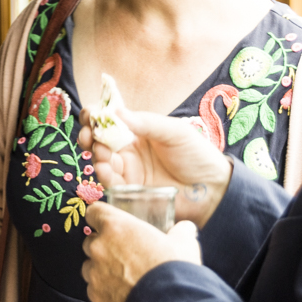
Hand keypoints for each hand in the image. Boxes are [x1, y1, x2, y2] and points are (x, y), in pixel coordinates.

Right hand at [79, 109, 231, 226]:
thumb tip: (115, 111)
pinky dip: (103, 174)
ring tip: (101, 151)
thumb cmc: (197, 155)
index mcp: (139, 130)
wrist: (212, 189)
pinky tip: (105, 168)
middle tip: (88, 135)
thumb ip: (145, 123)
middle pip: (99, 139)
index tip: (91, 115)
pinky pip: (111, 182)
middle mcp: (130, 148)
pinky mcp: (130, 190)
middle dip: (88, 135)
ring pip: (101, 160)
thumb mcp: (174, 132)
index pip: (110, 119)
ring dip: (96, 154)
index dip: (96, 115)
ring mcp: (129, 170)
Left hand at [81, 204, 200, 301]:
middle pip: (90, 240)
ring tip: (122, 275)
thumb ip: (181, 231)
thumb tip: (186, 228)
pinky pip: (94, 288)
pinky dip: (104, 289)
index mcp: (116, 226)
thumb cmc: (174, 269)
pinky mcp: (95, 295)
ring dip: (100, 268)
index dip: (100, 216)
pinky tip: (121, 292)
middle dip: (102, 245)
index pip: (94, 211)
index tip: (107, 222)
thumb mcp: (184, 242)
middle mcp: (100, 247)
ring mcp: (95, 272)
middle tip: (122, 252)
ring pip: (89, 265)